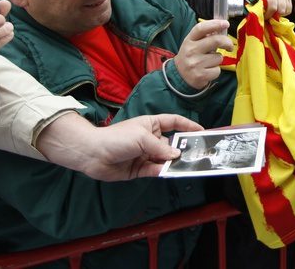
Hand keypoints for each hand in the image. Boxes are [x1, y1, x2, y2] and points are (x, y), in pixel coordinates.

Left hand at [37, 112, 203, 180]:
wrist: (92, 154)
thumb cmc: (117, 138)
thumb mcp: (142, 138)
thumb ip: (161, 148)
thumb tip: (178, 155)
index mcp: (151, 124)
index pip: (174, 123)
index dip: (188, 126)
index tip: (202, 132)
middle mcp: (150, 139)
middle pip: (171, 143)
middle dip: (182, 149)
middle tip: (198, 155)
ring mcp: (145, 155)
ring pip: (164, 159)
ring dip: (173, 162)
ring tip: (186, 166)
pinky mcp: (139, 169)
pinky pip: (155, 170)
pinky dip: (162, 171)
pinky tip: (168, 172)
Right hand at [174, 19, 231, 89]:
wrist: (179, 75)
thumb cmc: (191, 56)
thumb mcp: (193, 43)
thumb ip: (205, 36)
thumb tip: (222, 28)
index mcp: (189, 40)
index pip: (201, 28)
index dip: (215, 24)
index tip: (226, 23)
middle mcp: (191, 51)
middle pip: (216, 40)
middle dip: (227, 42)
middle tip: (229, 46)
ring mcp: (195, 64)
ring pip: (219, 57)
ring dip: (218, 59)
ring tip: (209, 62)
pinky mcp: (200, 76)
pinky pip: (217, 70)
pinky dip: (216, 70)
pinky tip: (207, 70)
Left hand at [257, 0, 291, 18]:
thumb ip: (257, 7)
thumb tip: (260, 18)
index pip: (272, 6)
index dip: (269, 14)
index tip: (265, 17)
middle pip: (282, 9)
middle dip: (276, 15)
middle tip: (270, 17)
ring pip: (287, 9)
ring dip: (281, 14)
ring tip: (274, 14)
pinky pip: (289, 8)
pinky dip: (285, 12)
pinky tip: (278, 11)